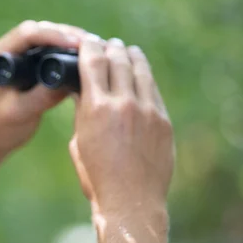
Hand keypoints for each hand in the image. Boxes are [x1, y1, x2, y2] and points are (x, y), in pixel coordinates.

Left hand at [0, 20, 87, 155]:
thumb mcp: (19, 113)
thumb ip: (42, 96)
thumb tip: (72, 80)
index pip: (28, 34)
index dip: (55, 35)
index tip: (78, 45)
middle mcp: (8, 51)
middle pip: (41, 31)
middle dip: (68, 35)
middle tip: (94, 43)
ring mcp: (19, 58)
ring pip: (48, 40)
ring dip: (71, 42)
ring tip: (97, 49)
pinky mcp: (29, 68)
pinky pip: (50, 54)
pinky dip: (68, 55)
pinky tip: (88, 61)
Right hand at [69, 37, 174, 213]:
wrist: (131, 201)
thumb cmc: (96, 176)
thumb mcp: (79, 142)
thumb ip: (82, 112)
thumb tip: (83, 91)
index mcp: (96, 108)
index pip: (93, 62)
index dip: (89, 46)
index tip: (86, 42)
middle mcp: (124, 103)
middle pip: (118, 60)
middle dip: (110, 48)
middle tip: (107, 44)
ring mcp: (148, 111)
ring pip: (141, 70)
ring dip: (131, 57)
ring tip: (127, 51)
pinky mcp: (164, 121)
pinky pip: (154, 90)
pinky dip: (145, 78)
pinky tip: (141, 76)